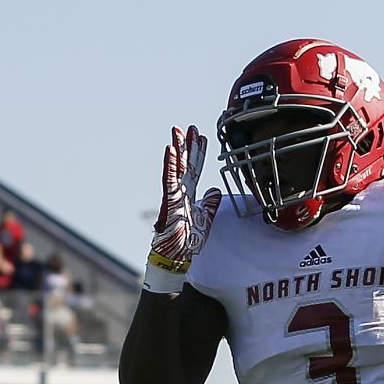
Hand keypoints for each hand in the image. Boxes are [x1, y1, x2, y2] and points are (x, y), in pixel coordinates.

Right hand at [143, 125, 220, 293]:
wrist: (177, 256)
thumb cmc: (187, 240)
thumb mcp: (205, 218)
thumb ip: (210, 204)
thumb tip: (215, 191)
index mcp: (188, 194)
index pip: (195, 169)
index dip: (198, 153)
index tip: (202, 136)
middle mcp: (180, 192)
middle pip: (185, 164)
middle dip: (187, 145)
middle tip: (190, 127)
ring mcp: (173, 196)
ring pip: (176, 168)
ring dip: (177, 149)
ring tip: (177, 131)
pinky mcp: (168, 202)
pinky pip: (169, 180)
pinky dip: (170, 165)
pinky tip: (171, 151)